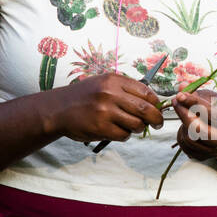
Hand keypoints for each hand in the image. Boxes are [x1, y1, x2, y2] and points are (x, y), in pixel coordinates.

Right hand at [49, 73, 163, 143]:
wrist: (59, 109)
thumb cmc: (84, 96)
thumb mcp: (103, 83)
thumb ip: (125, 89)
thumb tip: (151, 101)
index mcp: (113, 80)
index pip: (145, 91)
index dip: (156, 102)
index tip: (157, 108)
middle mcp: (110, 94)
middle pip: (145, 109)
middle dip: (156, 118)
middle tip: (158, 123)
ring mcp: (105, 111)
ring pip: (136, 124)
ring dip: (139, 128)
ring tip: (133, 127)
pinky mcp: (101, 128)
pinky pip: (124, 135)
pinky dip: (125, 136)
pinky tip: (117, 131)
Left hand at [172, 87, 216, 161]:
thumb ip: (199, 94)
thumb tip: (182, 86)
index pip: (211, 113)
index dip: (193, 103)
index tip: (180, 94)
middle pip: (197, 130)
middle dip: (183, 113)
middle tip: (176, 100)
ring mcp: (215, 152)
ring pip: (189, 138)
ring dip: (183, 123)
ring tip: (187, 113)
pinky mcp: (204, 158)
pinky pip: (184, 145)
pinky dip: (182, 133)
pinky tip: (188, 127)